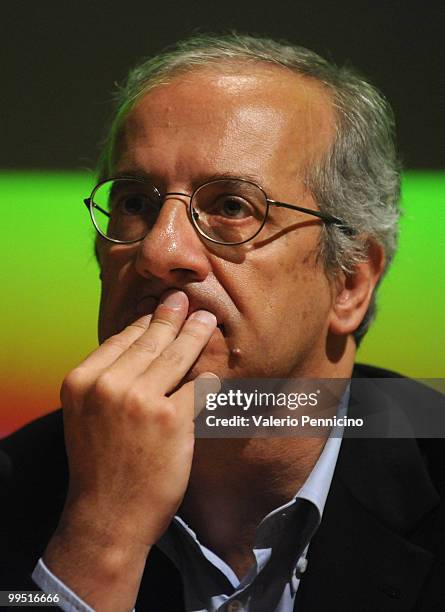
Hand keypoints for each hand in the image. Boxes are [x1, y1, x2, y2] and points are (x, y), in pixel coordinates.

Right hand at [43, 290, 218, 610]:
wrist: (108, 517)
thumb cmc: (99, 465)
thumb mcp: (87, 415)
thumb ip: (107, 380)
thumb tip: (140, 345)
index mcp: (82, 380)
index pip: (121, 338)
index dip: (145, 321)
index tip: (158, 307)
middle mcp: (108, 385)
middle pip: (150, 340)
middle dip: (172, 316)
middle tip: (186, 299)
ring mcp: (140, 400)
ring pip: (176, 355)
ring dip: (195, 333)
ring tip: (207, 319)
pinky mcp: (171, 418)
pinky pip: (197, 386)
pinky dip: (206, 379)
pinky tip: (212, 373)